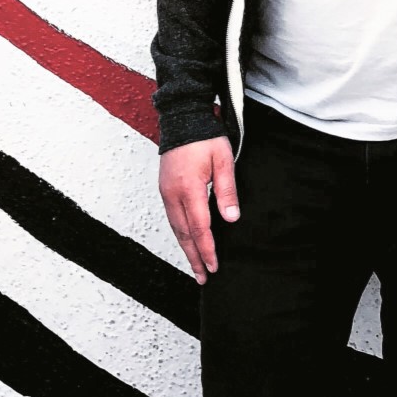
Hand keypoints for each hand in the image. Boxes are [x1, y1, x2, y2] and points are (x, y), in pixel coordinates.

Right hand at [158, 135, 237, 283]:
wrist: (182, 119)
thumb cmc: (205, 137)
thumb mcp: (223, 160)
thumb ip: (227, 190)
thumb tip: (231, 218)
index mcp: (189, 189)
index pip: (199, 228)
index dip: (207, 250)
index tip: (214, 267)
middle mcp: (173, 195)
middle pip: (184, 235)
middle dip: (195, 257)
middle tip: (204, 277)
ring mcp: (166, 193)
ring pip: (176, 229)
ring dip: (186, 249)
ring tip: (196, 266)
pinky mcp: (165, 189)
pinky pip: (172, 218)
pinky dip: (181, 234)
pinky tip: (188, 241)